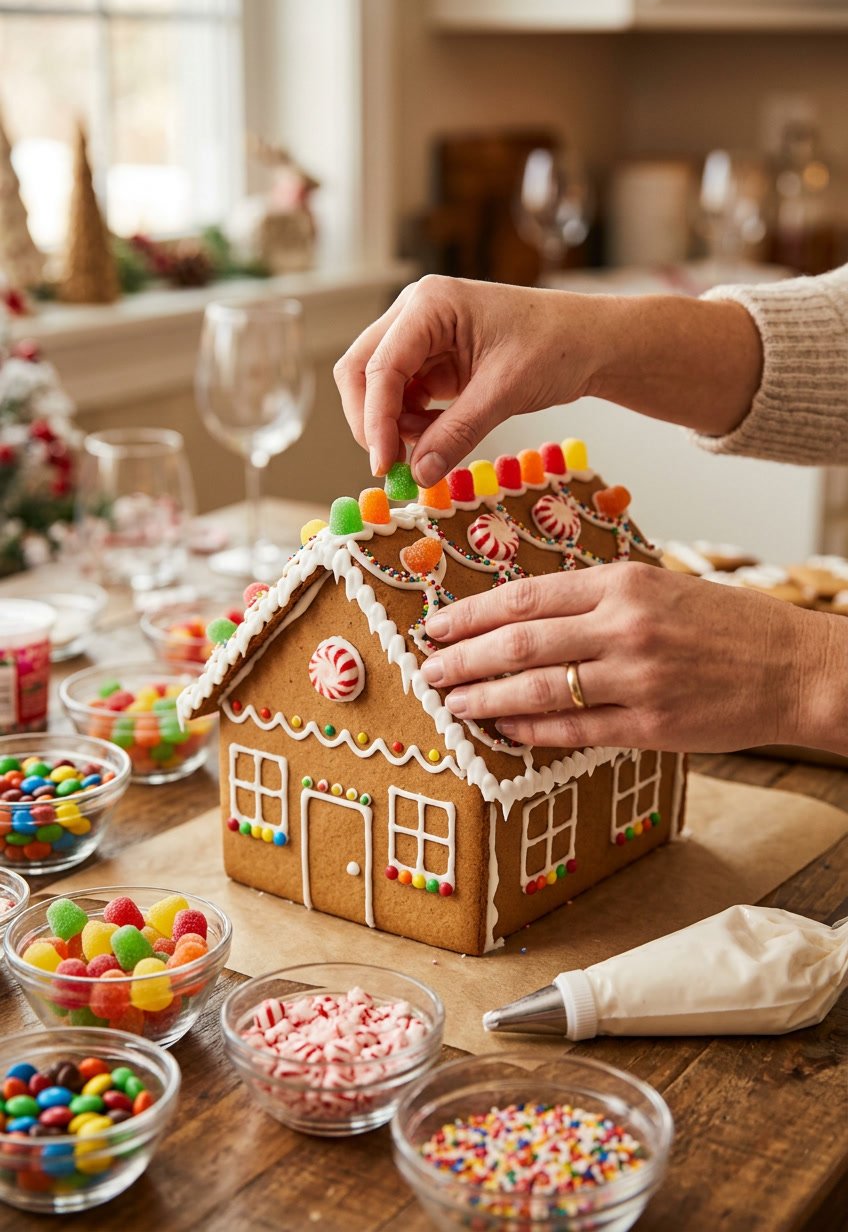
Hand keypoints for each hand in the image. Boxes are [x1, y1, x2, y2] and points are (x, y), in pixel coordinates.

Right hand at [333, 275, 597, 484]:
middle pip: (361, 370)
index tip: (384, 465)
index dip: (375, 420)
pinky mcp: (432, 360)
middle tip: (392, 466)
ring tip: (430, 447)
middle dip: (371, 421)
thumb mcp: (504, 393)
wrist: (590, 342)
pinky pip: (403, 396)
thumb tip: (419, 476)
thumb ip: (457, 434)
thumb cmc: (556, 347)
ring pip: (377, 387)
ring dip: (393, 425)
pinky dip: (411, 423)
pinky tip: (437, 437)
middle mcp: (416, 314)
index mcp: (430, 304)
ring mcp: (421, 336)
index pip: (380, 367)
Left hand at [420, 564, 835, 753]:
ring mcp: (636, 678)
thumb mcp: (662, 587)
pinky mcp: (650, 726)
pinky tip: (504, 729)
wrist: (797, 668)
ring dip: (484, 698)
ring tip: (453, 703)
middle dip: (462, 659)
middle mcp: (624, 626)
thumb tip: (527, 617)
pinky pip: (572, 730)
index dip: (471, 614)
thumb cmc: (729, 626)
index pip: (525, 596)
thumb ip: (598, 598)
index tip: (438, 626)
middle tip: (429, 670)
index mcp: (624, 583)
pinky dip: (530, 730)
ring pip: (536, 688)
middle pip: (518, 643)